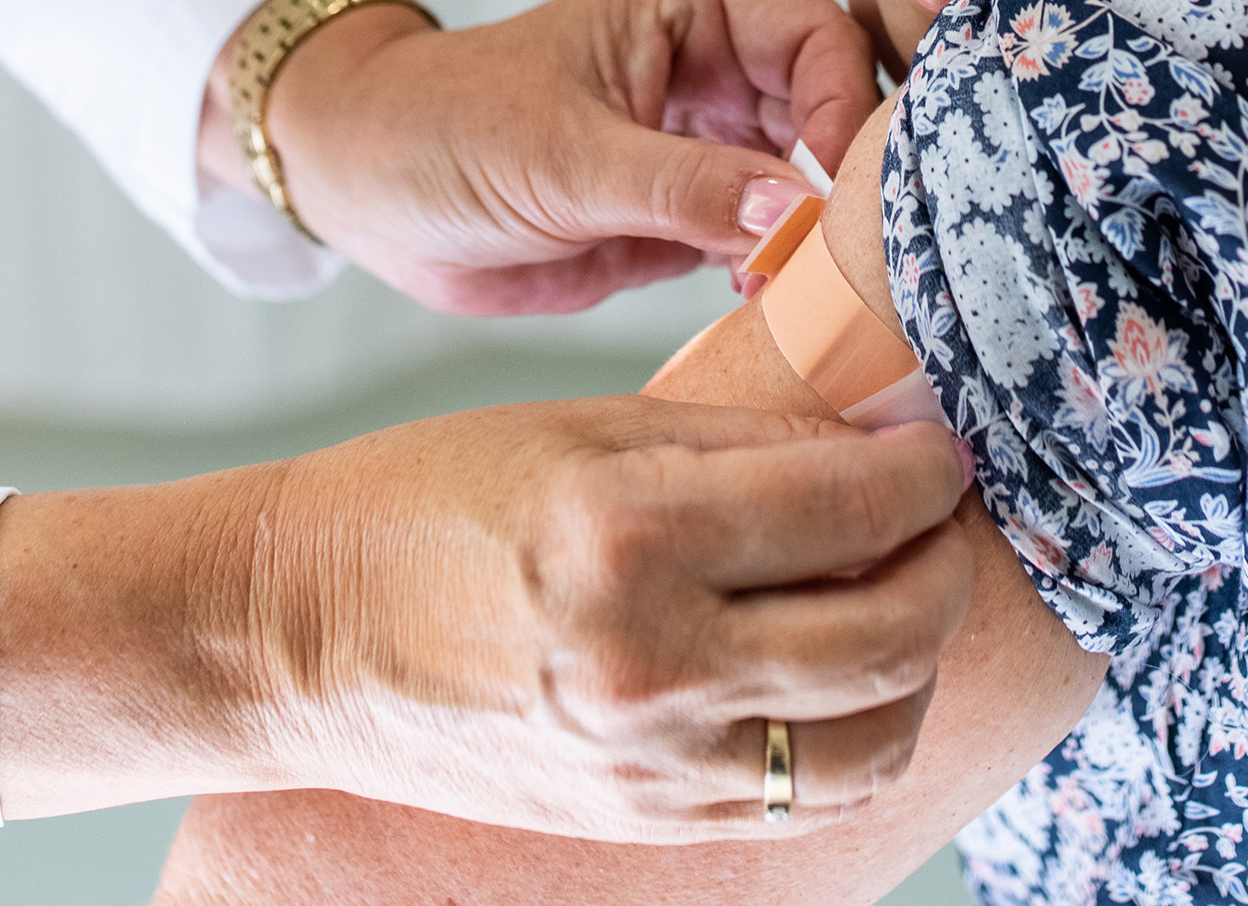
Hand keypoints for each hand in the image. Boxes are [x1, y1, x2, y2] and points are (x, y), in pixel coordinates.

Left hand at [214, 0, 881, 315]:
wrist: (368, 190)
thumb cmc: (447, 131)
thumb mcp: (565, 160)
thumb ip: (685, 187)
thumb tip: (799, 214)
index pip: (820, 36)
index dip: (846, 107)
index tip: (840, 193)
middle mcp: (725, 62)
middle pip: (839, 111)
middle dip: (857, 182)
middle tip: (867, 263)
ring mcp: (717, 142)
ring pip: (817, 185)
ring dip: (827, 242)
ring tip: (837, 304)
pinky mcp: (698, 215)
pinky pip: (773, 246)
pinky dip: (788, 281)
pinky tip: (789, 321)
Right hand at [234, 400, 975, 839]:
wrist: (301, 633)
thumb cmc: (428, 502)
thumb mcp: (585, 428)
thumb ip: (745, 437)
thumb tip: (878, 436)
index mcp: (629, 538)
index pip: (850, 510)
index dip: (924, 472)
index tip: (939, 447)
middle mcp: (650, 664)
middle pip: (890, 634)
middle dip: (946, 563)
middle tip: (939, 514)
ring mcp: (650, 763)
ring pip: (872, 741)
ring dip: (916, 665)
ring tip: (897, 596)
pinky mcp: (645, 819)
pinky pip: (803, 798)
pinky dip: (852, 735)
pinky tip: (837, 671)